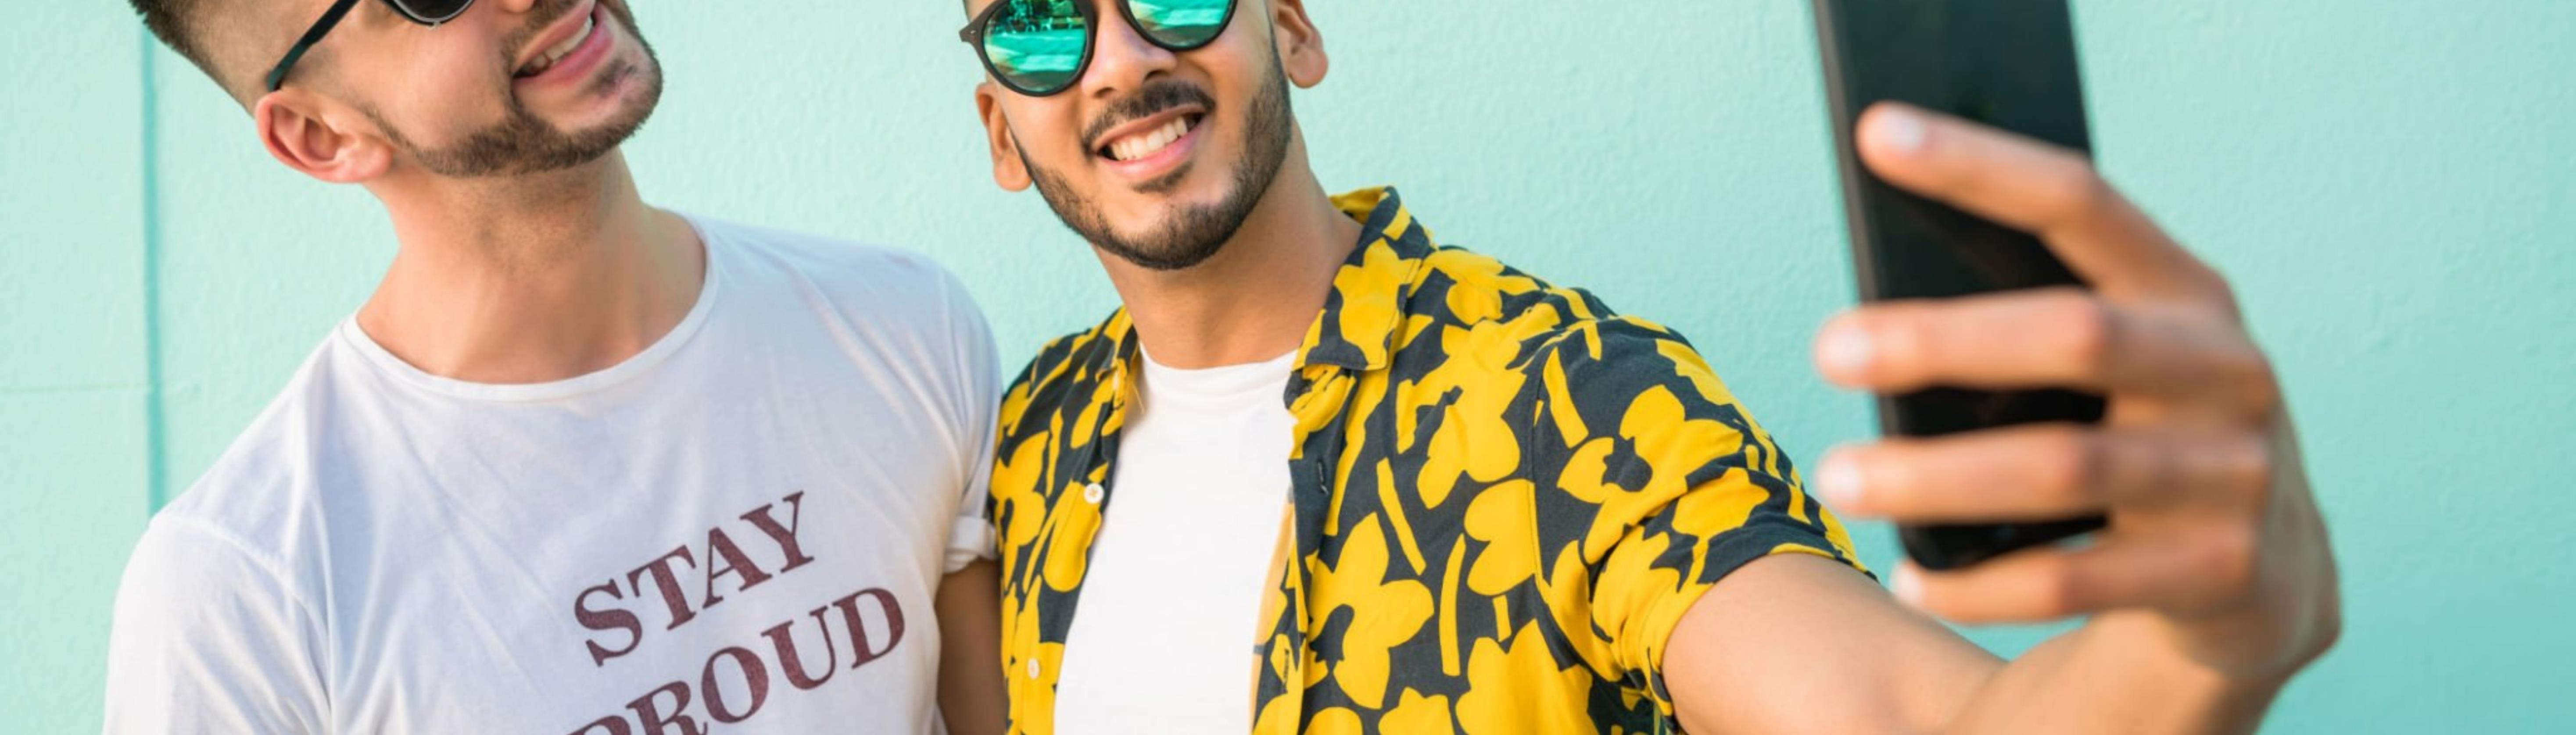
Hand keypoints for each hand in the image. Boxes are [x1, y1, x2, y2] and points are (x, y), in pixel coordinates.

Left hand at [1811, 103, 2340, 681]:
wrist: (2265, 580)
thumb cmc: (2145, 437)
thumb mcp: (2119, 362)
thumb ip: (2033, 321)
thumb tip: (1872, 317)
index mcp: (2190, 294)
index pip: (2082, 203)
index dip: (1981, 167)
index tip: (1879, 135)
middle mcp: (2226, 371)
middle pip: (2075, 335)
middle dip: (1941, 340)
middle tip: (1829, 348)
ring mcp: (2235, 474)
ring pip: (2065, 467)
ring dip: (1937, 476)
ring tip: (1839, 477)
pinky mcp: (2222, 572)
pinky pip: (2074, 580)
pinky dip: (1978, 583)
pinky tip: (1910, 575)